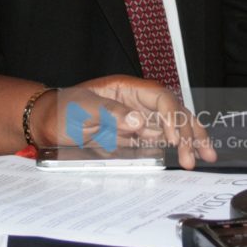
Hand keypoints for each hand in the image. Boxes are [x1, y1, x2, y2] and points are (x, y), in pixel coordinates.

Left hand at [32, 76, 216, 169]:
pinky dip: (174, 147)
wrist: (46, 124)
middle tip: (197, 155)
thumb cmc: (60, 109)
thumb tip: (139, 121)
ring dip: (187, 140)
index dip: (171, 115)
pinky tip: (186, 157)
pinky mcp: (132, 135)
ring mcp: (135, 118)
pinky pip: (158, 139)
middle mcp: (135, 102)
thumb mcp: (81, 108)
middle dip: (188, 131)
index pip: (159, 97)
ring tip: (201, 158)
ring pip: (170, 126)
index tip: (173, 138)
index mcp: (125, 88)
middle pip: (172, 111)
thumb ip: (110, 113)